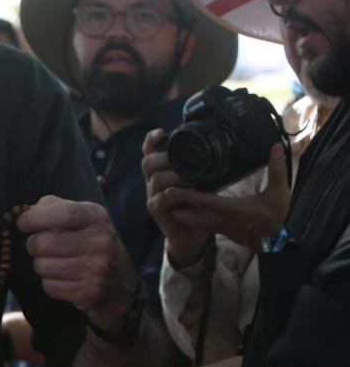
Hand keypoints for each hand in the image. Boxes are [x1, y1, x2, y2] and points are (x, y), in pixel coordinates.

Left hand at [21, 196, 137, 336]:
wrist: (122, 285)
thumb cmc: (91, 243)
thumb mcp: (82, 218)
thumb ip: (55, 207)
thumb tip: (29, 212)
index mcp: (97, 217)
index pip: (63, 213)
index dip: (36, 218)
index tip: (22, 223)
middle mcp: (101, 242)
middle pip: (44, 243)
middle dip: (34, 245)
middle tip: (41, 246)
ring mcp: (97, 269)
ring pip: (42, 266)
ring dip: (42, 265)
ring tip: (56, 263)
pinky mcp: (89, 293)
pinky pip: (49, 286)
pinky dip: (50, 283)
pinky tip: (64, 279)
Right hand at [142, 129, 210, 266]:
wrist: (191, 235)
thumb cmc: (195, 205)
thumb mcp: (198, 182)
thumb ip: (199, 168)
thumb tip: (219, 149)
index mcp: (160, 171)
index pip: (148, 151)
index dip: (151, 140)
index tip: (161, 131)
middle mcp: (152, 181)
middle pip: (147, 162)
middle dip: (165, 158)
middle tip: (185, 159)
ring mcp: (152, 196)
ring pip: (156, 179)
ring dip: (175, 176)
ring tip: (193, 178)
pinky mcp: (156, 210)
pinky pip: (161, 198)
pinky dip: (174, 194)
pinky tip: (188, 193)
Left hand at [145, 130, 289, 257]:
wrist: (277, 245)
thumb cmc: (277, 219)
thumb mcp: (279, 193)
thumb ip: (277, 169)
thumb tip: (275, 146)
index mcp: (231, 209)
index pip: (202, 201)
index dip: (185, 194)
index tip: (170, 184)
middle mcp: (219, 219)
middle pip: (187, 214)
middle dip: (173, 202)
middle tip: (164, 185)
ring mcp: (216, 225)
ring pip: (188, 219)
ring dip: (178, 208)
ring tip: (170, 190)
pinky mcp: (216, 229)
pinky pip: (195, 222)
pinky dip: (187, 213)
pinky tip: (184, 201)